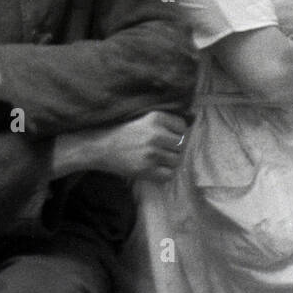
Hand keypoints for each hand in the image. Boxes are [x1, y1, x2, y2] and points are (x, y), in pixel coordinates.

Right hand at [63, 111, 189, 183]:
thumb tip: (192, 121)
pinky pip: (168, 175)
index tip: (167, 137)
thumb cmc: (123, 132)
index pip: (182, 127)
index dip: (177, 133)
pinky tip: (155, 169)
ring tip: (157, 159)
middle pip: (182, 144)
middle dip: (174, 148)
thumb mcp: (143, 119)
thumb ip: (164, 122)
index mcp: (156, 118)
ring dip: (169, 161)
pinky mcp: (145, 169)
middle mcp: (156, 134)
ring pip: (176, 160)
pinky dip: (164, 174)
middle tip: (162, 150)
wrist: (99, 147)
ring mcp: (151, 153)